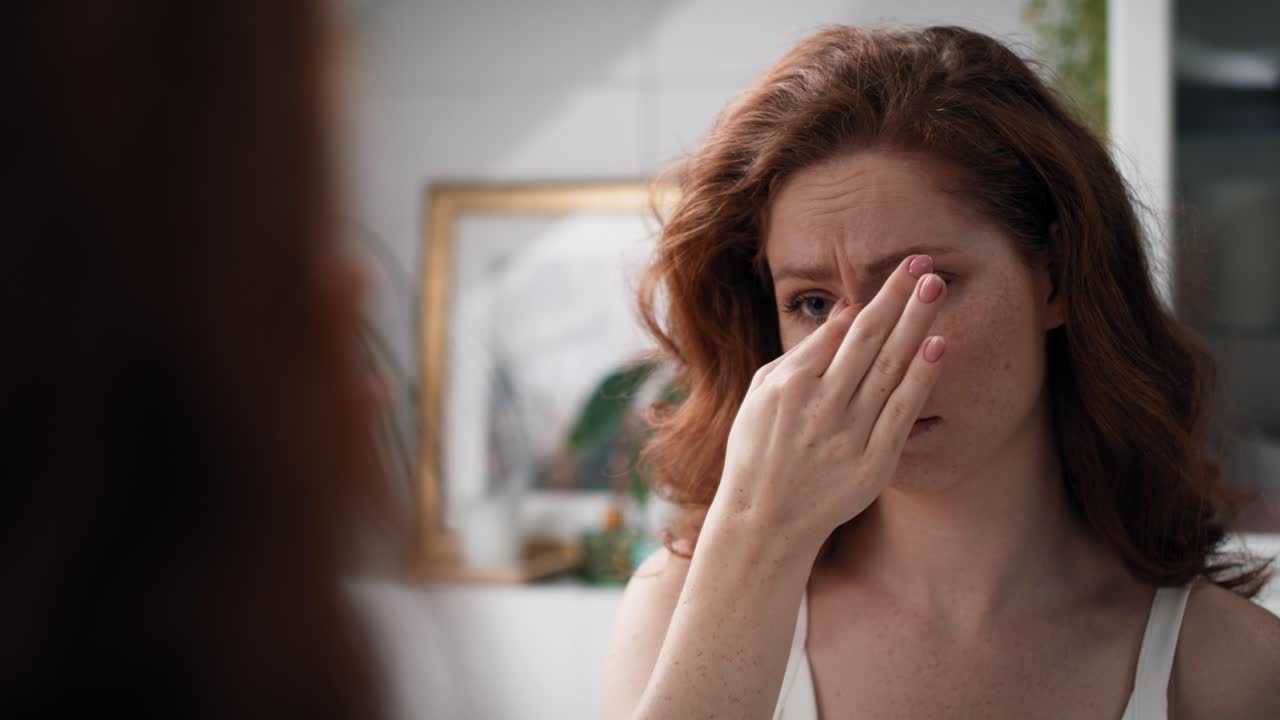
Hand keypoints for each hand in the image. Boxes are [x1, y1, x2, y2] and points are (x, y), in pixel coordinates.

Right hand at [713, 254, 947, 547]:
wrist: (764, 521)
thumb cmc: (759, 451)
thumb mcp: (762, 396)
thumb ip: (800, 355)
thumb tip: (842, 314)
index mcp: (789, 385)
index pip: (836, 331)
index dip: (869, 299)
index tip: (898, 274)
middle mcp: (820, 405)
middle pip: (866, 338)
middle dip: (895, 296)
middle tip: (922, 263)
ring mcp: (848, 434)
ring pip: (889, 367)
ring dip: (914, 323)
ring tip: (935, 287)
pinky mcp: (872, 462)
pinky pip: (902, 411)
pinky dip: (920, 377)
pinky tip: (937, 345)